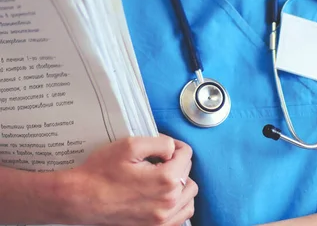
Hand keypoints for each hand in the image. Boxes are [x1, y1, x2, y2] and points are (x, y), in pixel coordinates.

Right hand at [65, 135, 197, 225]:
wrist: (81, 199)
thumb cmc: (102, 171)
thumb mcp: (131, 145)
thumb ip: (160, 143)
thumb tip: (173, 148)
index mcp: (165, 179)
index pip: (186, 155)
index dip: (176, 146)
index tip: (162, 147)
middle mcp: (168, 202)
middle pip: (188, 174)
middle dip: (177, 163)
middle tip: (159, 160)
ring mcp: (162, 220)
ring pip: (189, 197)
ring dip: (181, 184)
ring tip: (164, 177)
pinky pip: (181, 216)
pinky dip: (178, 204)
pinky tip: (164, 195)